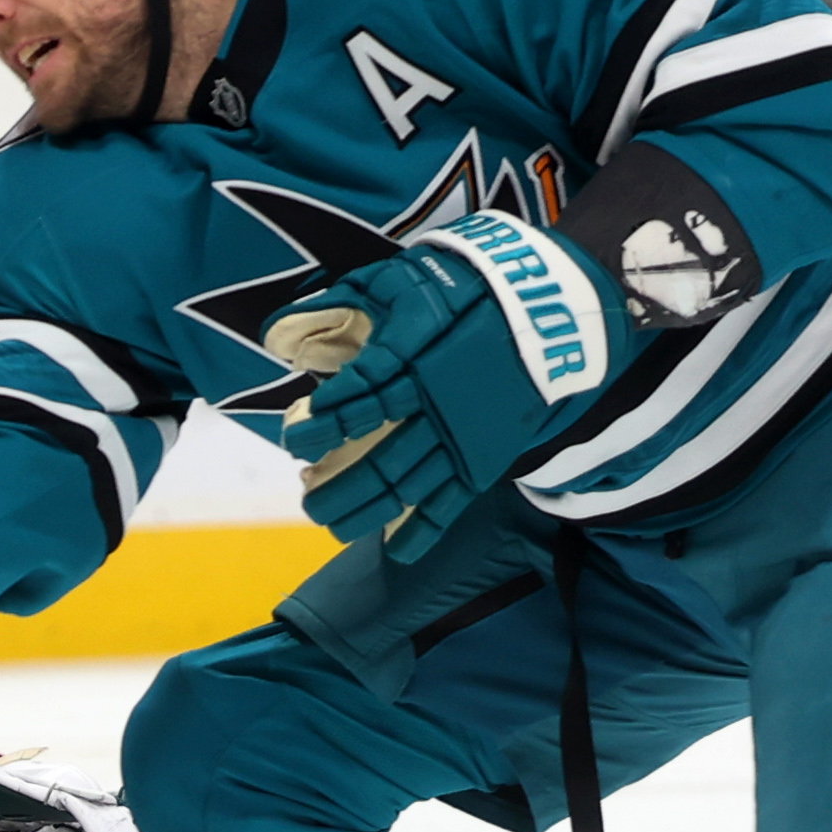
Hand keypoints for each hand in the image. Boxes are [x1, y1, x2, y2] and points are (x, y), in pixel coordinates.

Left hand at [276, 213, 632, 558]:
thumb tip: (279, 330)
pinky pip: (451, 501)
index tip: (295, 438)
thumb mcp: (404, 280)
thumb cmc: (471, 289)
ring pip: (407, 486)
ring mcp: (462, 438)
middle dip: (336, 485)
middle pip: (378, 458)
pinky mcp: (485, 457)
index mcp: (415, 362)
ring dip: (365, 510)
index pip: (358, 400)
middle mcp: (435, 407)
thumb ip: (347, 302)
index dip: (323, 423)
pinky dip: (424, 530)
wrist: (553, 311)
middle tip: (305, 496)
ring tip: (330, 523)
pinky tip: (396, 551)